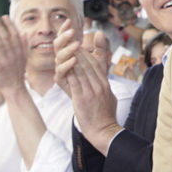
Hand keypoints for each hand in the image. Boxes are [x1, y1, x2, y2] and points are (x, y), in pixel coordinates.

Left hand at [0, 16, 27, 98]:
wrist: (15, 88)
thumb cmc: (18, 73)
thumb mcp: (24, 58)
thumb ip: (24, 45)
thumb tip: (24, 33)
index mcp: (20, 51)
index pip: (15, 34)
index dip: (9, 25)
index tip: (4, 16)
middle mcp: (14, 53)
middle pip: (5, 36)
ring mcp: (6, 60)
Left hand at [54, 22, 118, 153]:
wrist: (104, 131)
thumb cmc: (105, 116)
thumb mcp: (109, 96)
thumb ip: (104, 85)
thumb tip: (101, 79)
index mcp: (104, 83)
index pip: (95, 63)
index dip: (86, 52)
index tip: (78, 44)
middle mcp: (99, 84)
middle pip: (87, 63)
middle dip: (78, 50)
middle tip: (69, 39)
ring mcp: (91, 91)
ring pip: (81, 69)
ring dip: (72, 57)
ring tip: (65, 47)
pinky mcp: (82, 98)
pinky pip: (74, 81)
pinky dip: (69, 71)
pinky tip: (63, 64)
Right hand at [54, 22, 109, 95]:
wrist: (94, 97)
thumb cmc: (95, 78)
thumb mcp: (100, 61)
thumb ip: (100, 47)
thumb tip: (100, 33)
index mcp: (69, 53)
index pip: (64, 38)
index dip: (64, 29)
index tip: (69, 21)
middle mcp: (63, 60)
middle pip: (58, 45)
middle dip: (64, 37)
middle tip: (72, 31)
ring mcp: (61, 70)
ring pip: (58, 57)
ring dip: (68, 49)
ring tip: (78, 44)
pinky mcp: (61, 80)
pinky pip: (61, 71)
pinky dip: (67, 64)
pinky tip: (74, 60)